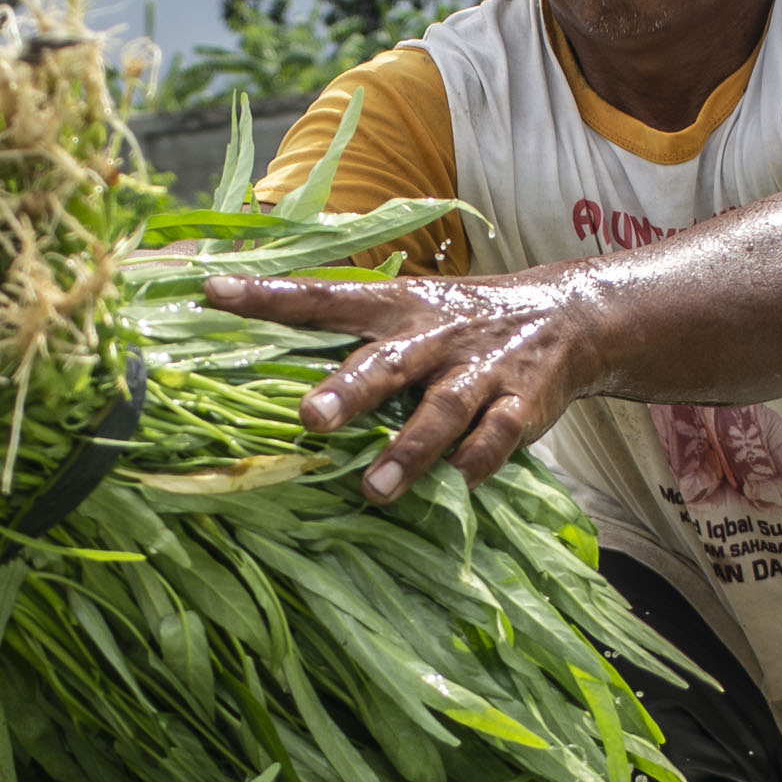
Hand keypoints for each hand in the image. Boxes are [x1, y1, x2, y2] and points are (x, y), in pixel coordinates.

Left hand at [200, 267, 601, 499]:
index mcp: (395, 305)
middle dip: (350, 390)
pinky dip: (476, 463)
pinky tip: (454, 486)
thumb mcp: (407, 309)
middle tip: (310, 418)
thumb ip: (349, 332)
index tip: (212, 292)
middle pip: (387, 361)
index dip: (269, 295)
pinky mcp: (522, 403)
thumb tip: (266, 354)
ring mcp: (480, 369)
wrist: (568, 317)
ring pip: (443, 408)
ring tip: (375, 489)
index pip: (322, 296)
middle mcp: (434, 334)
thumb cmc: (459, 323)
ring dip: (410, 449)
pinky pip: (497, 437)